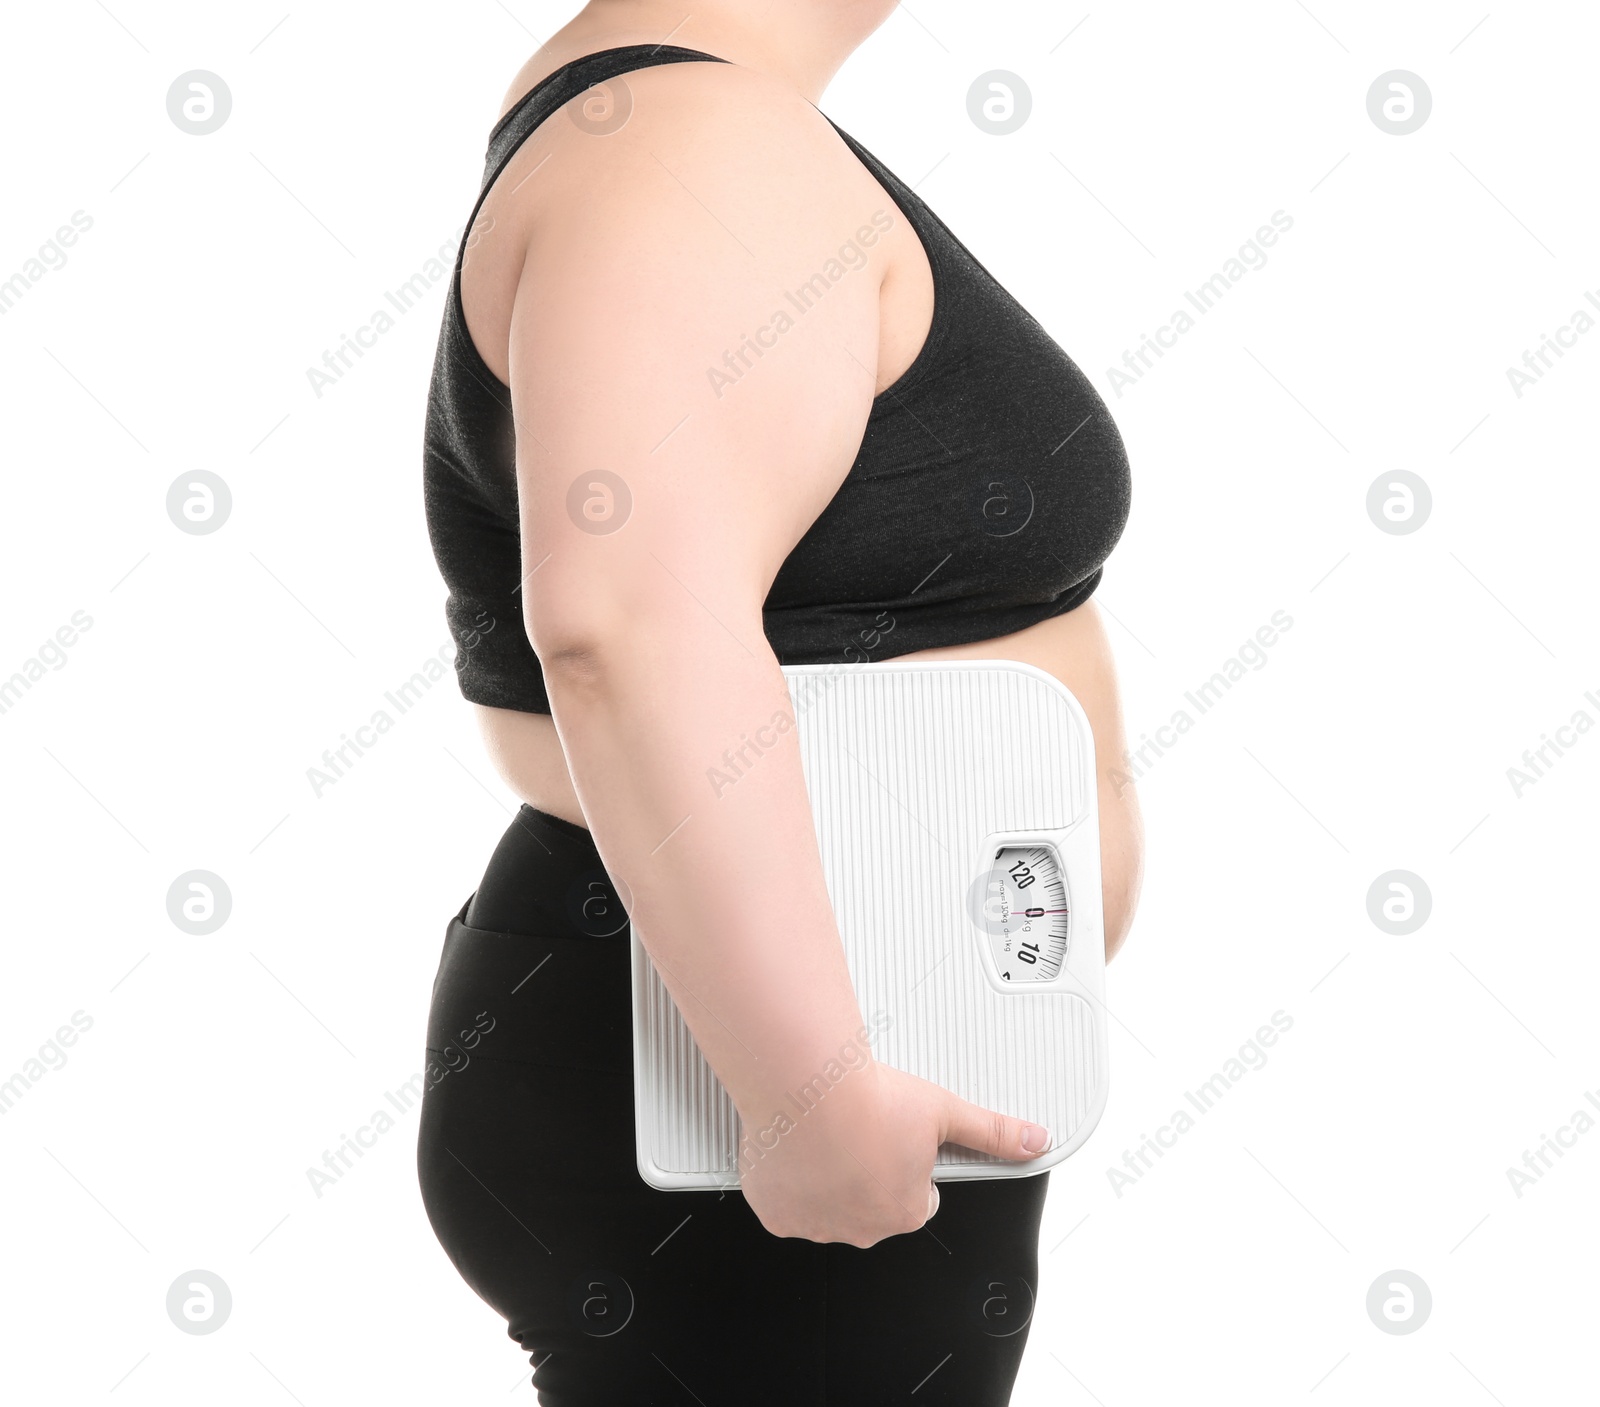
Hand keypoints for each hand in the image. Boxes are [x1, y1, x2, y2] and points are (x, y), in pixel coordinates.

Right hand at [735, 1059, 1049, 1246]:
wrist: (805, 1084)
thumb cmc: (867, 1098)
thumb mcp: (945, 1110)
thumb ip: (993, 1132)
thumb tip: (1035, 1141)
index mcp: (906, 1210)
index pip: (916, 1198)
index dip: (907, 1164)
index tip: (892, 1137)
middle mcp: (862, 1227)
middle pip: (870, 1204)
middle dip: (866, 1173)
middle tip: (857, 1130)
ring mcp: (817, 1224)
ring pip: (827, 1206)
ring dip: (827, 1178)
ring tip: (826, 1133)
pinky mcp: (778, 1215)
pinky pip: (787, 1205)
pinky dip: (791, 1182)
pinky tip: (798, 1148)